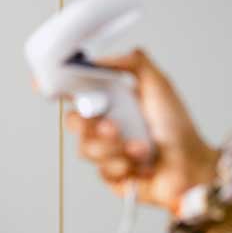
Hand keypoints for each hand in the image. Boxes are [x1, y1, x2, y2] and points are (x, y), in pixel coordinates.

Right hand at [65, 49, 218, 214]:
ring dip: (114, 148)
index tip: (41, 84)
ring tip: (139, 148)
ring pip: (86, 148)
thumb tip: (104, 57)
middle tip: (112, 126)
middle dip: (89, 125)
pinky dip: (124, 165)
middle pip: (73, 122)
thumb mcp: (160, 86)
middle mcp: (106, 125)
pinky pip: (101, 169)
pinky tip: (141, 164)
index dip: (57, 88)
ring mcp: (106, 151)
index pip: (77, 92)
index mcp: (113, 102)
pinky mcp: (110, 174)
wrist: (190, 167)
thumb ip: (134, 64)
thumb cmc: (180, 130)